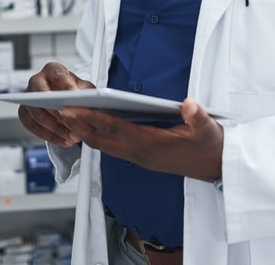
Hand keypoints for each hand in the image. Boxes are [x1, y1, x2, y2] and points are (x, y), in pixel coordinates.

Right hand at [17, 62, 94, 147]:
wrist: (69, 103)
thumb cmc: (77, 93)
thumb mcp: (87, 90)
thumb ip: (87, 93)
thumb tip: (86, 101)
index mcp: (52, 70)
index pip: (56, 74)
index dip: (65, 85)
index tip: (74, 95)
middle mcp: (37, 81)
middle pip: (41, 94)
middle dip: (56, 111)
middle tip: (71, 123)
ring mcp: (28, 97)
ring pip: (36, 113)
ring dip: (55, 127)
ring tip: (72, 136)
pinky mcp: (24, 113)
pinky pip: (32, 126)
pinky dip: (48, 135)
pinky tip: (63, 140)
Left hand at [59, 98, 223, 181]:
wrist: (218, 169)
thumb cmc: (210, 146)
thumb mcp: (209, 129)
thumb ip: (198, 117)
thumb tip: (188, 105)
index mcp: (151, 144)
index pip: (113, 129)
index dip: (90, 117)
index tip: (70, 108)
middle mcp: (140, 154)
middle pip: (100, 139)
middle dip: (77, 125)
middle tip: (55, 109)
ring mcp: (139, 158)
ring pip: (103, 145)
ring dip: (83, 132)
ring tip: (66, 115)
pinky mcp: (141, 158)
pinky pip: (111, 147)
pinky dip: (96, 136)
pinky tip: (89, 125)